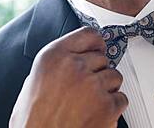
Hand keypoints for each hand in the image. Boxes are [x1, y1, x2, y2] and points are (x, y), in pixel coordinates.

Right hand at [9, 27, 127, 127]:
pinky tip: (96, 113)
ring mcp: (92, 85)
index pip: (88, 35)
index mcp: (54, 56)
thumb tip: (70, 59)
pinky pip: (121, 98)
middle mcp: (74, 67)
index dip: (96, 44)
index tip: (98, 49)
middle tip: (87, 87)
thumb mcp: (33, 81)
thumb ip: (55, 65)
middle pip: (102, 58)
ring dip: (106, 88)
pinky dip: (113, 107)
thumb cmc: (33, 121)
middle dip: (97, 71)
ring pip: (114, 76)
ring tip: (90, 102)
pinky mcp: (107, 106)